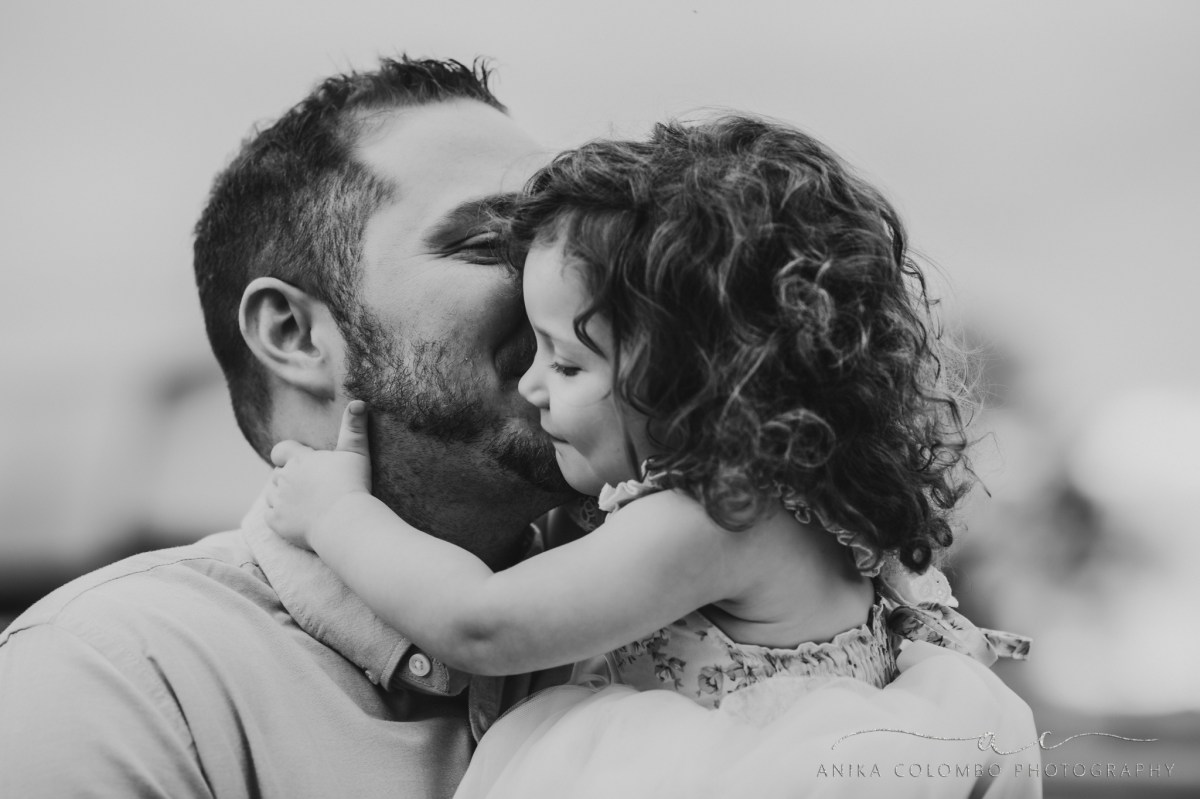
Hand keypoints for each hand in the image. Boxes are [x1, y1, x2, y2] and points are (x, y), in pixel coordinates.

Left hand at [264, 401, 372, 548]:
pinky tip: (296, 518)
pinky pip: (270, 515)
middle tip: (311, 488)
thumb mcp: (356, 453)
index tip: (297, 463)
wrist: (345, 522)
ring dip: (282, 497)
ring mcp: (278, 500)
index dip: (286, 456)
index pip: (280, 451)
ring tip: (304, 503)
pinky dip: (280, 516)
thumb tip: (358, 402)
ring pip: (271, 494)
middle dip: (289, 479)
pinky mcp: (276, 522)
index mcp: (299, 459)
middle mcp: (284, 477)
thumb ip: (354, 427)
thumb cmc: (352, 485)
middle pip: (277, 474)